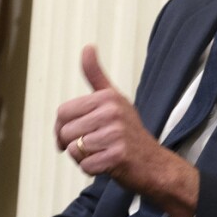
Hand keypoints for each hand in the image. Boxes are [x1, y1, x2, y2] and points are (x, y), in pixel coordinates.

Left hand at [54, 44, 198, 216]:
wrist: (154, 163)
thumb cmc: (129, 132)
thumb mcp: (114, 99)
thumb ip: (95, 75)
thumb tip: (87, 46)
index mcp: (107, 97)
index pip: (62, 113)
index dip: (62, 127)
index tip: (74, 133)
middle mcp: (112, 112)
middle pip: (65, 132)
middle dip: (72, 144)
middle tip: (91, 146)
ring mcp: (116, 134)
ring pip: (74, 150)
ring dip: (83, 157)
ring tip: (102, 152)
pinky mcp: (118, 156)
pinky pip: (85, 166)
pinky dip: (92, 170)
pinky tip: (107, 163)